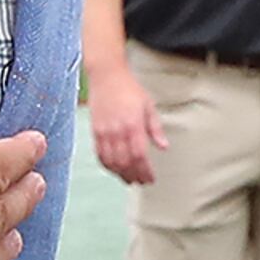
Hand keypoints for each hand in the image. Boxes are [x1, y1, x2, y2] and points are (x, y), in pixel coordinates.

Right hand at [85, 61, 165, 185]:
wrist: (106, 77)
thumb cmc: (130, 89)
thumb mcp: (148, 106)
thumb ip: (155, 128)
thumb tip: (163, 147)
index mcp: (133, 125)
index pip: (139, 156)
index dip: (145, 170)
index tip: (150, 179)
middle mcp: (117, 131)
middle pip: (125, 162)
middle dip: (133, 175)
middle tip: (141, 182)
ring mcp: (104, 132)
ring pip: (111, 161)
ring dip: (120, 173)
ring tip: (129, 179)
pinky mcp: (95, 131)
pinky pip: (100, 154)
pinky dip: (107, 165)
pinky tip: (114, 169)